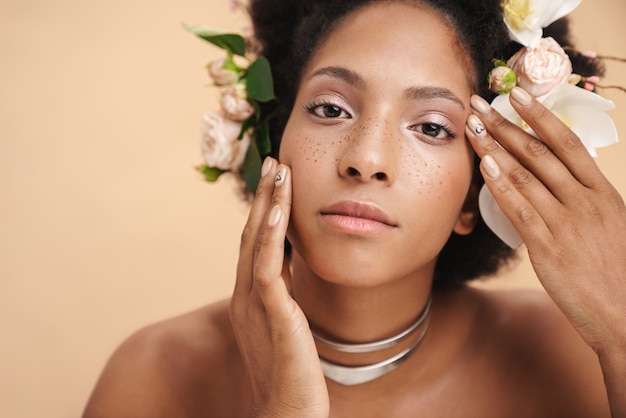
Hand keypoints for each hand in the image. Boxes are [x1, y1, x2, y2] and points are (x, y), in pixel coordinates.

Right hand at [230, 157, 328, 416]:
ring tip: (278, 171)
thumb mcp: (284, 325)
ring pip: (256, 243)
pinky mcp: (273, 316)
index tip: (276, 180)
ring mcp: (255, 305)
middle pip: (250, 234)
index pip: (253, 244)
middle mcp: (246, 296)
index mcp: (249, 299)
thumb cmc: (289, 375)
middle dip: (263, 197)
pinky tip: (279, 211)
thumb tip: (289, 270)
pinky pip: (268, 267)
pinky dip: (271, 235)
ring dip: (267, 205)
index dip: (263, 210)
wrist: (286, 414)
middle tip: (273, 161)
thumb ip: (281, 297)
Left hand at [465, 87, 625, 351]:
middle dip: (505, 125)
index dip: (539, 115)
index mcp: (602, 192)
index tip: (516, 94)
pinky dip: (501, 185)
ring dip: (494, 148)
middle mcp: (585, 201)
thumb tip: (555, 180)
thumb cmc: (616, 272)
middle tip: (478, 104)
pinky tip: (484, 166)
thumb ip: (584, 200)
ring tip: (471, 127)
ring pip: (526, 175)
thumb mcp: (609, 225)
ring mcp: (567, 222)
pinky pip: (520, 209)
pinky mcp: (549, 247)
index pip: (568, 143)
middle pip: (540, 152)